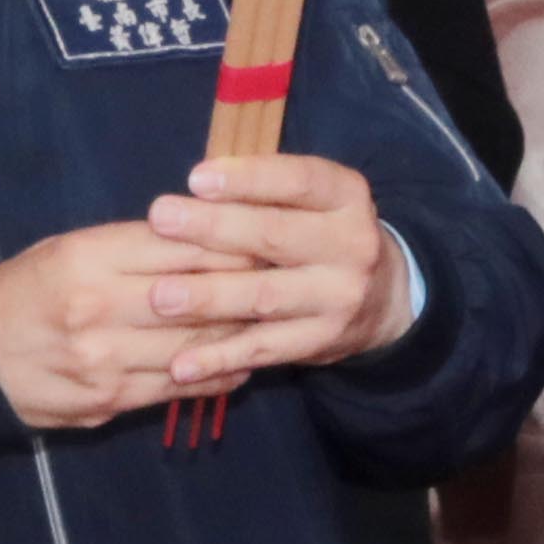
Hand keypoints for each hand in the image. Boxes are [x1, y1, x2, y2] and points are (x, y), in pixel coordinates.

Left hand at [136, 153, 406, 388]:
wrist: (384, 296)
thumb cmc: (321, 231)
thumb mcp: (312, 200)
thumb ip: (263, 192)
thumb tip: (192, 190)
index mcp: (346, 196)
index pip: (298, 181)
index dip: (248, 179)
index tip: (196, 178)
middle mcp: (351, 245)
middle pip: (276, 236)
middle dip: (213, 228)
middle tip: (161, 218)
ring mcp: (338, 297)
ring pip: (265, 296)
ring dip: (209, 297)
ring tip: (160, 295)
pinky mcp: (321, 341)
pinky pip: (264, 350)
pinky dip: (220, 358)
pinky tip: (181, 365)